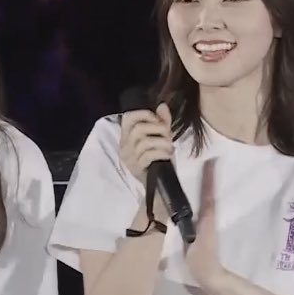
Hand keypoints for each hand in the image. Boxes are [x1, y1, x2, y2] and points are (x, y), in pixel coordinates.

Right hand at [118, 102, 173, 219]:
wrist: (159, 188)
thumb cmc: (159, 162)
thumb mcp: (162, 139)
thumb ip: (162, 122)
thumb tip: (162, 106)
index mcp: (126, 138)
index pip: (127, 118)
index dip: (143, 114)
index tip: (157, 119)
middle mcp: (124, 147)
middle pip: (138, 129)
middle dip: (158, 129)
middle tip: (168, 135)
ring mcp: (129, 159)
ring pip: (144, 142)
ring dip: (162, 142)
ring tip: (169, 147)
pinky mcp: (136, 168)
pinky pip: (149, 154)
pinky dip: (162, 152)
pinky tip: (168, 155)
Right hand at [186, 158, 228, 292]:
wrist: (213, 277)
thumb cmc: (200, 263)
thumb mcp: (189, 247)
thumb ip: (185, 233)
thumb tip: (177, 219)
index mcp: (206, 220)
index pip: (207, 196)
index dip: (208, 180)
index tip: (210, 163)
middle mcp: (209, 218)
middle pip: (209, 194)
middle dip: (209, 178)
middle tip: (209, 162)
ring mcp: (209, 224)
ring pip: (208, 200)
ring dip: (208, 186)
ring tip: (205, 172)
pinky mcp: (207, 230)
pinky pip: (206, 209)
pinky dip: (204, 197)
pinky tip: (200, 195)